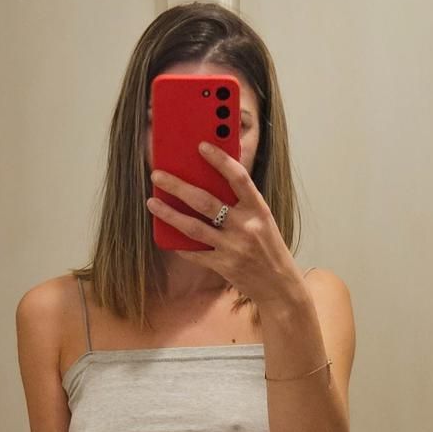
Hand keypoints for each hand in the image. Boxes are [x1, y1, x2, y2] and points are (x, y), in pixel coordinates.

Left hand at [147, 140, 304, 306]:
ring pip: (193, 227)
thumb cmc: (269, 247)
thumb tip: (211, 182)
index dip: (220, 160)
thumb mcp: (262, 220)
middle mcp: (246, 226)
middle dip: (178, 186)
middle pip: (205, 201)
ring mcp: (233, 248)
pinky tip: (166, 234)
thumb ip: (241, 203)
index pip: (238, 178)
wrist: (279, 285)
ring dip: (169, 214)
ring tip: (152, 202)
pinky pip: (195, 252)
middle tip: (158, 175)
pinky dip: (179, 244)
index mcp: (258, 209)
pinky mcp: (224, 266)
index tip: (201, 146)